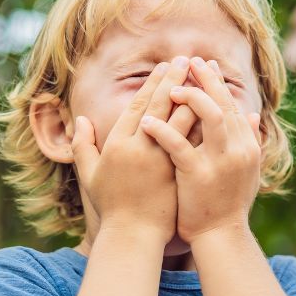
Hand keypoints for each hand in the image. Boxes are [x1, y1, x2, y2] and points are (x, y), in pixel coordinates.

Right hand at [71, 57, 195, 244]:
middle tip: (185, 60)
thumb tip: (80, 118)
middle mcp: (139, 148)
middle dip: (173, 80)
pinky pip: (194, 141)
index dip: (152, 85)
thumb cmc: (112, 206)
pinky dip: (204, 123)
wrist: (134, 236)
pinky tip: (215, 108)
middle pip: (160, 106)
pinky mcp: (179, 172)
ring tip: (202, 77)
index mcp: (117, 145)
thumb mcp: (90, 175)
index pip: (139, 106)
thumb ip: (83, 145)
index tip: (163, 67)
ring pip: (180, 120)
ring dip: (192, 95)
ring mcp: (161, 160)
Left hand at [138, 56, 262, 243]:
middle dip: (205, 79)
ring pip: (208, 116)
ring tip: (169, 87)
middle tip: (187, 60)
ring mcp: (220, 161)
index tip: (203, 64)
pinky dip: (163, 130)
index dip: (217, 83)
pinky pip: (178, 145)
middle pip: (222, 103)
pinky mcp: (198, 174)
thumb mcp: (247, 170)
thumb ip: (250, 141)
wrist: (222, 236)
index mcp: (247, 145)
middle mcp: (238, 149)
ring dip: (188, 97)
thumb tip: (252, 115)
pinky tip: (147, 120)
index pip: (232, 105)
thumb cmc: (229, 204)